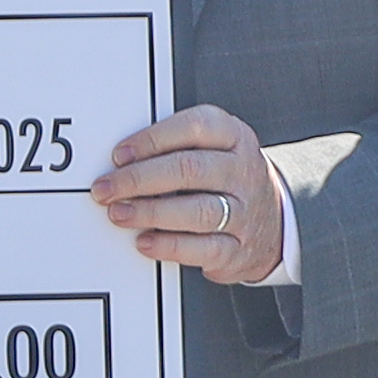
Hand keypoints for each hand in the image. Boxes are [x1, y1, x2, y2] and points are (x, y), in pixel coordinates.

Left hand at [92, 105, 284, 286]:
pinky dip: (169, 246)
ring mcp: (244, 211)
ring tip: (119, 213)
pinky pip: (202, 248)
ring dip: (150, 212)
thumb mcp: (213, 148)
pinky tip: (144, 242)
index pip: (194, 128)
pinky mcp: (237, 249)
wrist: (271, 222)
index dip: (152, 140)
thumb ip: (175, 146)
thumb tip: (122, 160)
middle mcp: (242, 171)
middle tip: (106, 188)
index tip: (119, 154)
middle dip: (140, 179)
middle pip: (190, 169)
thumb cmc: (225, 178)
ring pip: (198, 210)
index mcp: (234, 137)